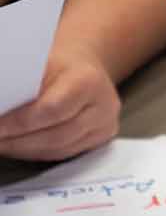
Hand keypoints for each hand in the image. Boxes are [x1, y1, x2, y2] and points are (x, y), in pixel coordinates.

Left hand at [0, 44, 119, 160]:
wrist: (83, 65)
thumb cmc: (57, 62)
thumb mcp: (39, 64)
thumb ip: (22, 88)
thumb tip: (1, 109)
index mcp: (88, 81)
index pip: (52, 109)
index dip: (19, 122)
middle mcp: (104, 106)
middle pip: (57, 135)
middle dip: (18, 141)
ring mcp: (105, 124)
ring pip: (60, 149)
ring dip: (24, 150)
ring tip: (2, 144)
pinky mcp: (101, 138)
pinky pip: (64, 153)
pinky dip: (37, 152)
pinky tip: (18, 147)